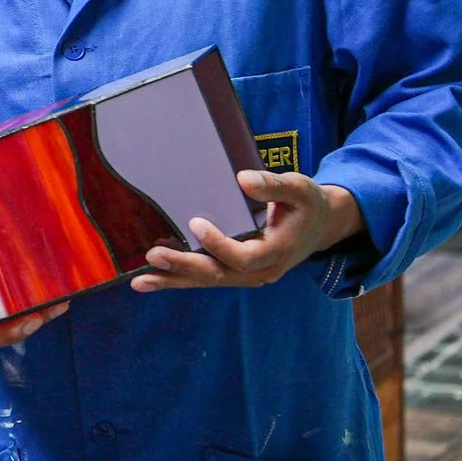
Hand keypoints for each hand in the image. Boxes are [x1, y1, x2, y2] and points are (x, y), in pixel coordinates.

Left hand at [131, 171, 362, 291]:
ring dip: (174, 280)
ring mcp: (248, 276)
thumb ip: (273, 186)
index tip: (195, 222)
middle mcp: (261, 271)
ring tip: (140, 281)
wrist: (321, 226)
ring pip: (209, 281)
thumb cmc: (307, 204)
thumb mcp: (299, 189)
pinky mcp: (237, 272)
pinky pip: (208, 278)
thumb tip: (243, 179)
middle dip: (184, 267)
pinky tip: (152, 278)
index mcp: (277, 252)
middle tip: (153, 256)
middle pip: (219, 274)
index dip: (219, 244)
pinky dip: (180, 278)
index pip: (244, 257)